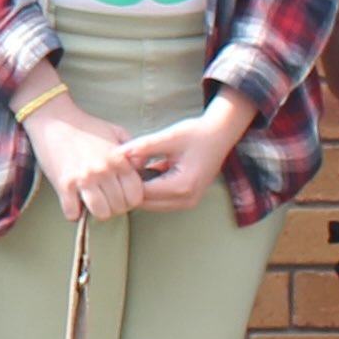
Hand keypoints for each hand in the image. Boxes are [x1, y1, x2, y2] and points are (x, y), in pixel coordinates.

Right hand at [18, 88, 143, 223]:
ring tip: (92, 203)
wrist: (54, 119)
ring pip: (101, 214)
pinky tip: (74, 202)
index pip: (136, 195)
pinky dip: (73, 213)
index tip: (122, 196)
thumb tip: (142, 170)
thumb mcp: (116, 132)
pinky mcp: (63, 185)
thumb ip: (134, 152)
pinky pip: (73, 213)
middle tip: (107, 199)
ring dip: (97, 212)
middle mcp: (103, 171)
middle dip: (115, 207)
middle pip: (119, 208)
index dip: (131, 200)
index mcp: (118, 160)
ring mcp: (83, 179)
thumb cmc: (86, 126)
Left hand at [120, 92, 257, 213]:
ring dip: (141, 190)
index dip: (127, 180)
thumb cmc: (196, 134)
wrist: (220, 135)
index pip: (142, 193)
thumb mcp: (168, 137)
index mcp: (181, 186)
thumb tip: (118, 154)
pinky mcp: (188, 200)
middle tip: (124, 167)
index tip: (119, 165)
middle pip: (145, 203)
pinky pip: (161, 201)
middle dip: (132, 187)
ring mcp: (188, 202)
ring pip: (152, 205)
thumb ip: (143, 146)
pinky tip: (147, 171)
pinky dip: (151, 190)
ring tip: (136, 167)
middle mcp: (186, 200)